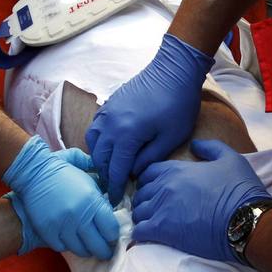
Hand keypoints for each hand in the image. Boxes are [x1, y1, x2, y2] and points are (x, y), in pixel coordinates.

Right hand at [4, 136, 120, 258]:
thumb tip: (116, 198)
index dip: (114, 236)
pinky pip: (63, 248)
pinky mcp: (48, 232)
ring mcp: (63, 226)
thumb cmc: (62, 171)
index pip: (111, 230)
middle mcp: (79, 216)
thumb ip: (103, 186)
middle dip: (104, 250)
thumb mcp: (88, 173)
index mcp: (93, 202)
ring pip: (81, 250)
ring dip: (87, 250)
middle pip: (99, 246)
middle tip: (105, 250)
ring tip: (88, 246)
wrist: (33, 172)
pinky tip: (70, 239)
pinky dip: (67, 245)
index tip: (112, 237)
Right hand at [86, 33, 213, 202]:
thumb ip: (150, 159)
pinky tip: (109, 146)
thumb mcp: (170, 138)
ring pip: (93, 142)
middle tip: (112, 189)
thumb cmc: (178, 104)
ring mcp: (107, 112)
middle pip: (100, 158)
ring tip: (110, 169)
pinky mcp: (109, 104)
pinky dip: (98, 141)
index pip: (115, 169)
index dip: (115, 187)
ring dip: (99, 158)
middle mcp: (110, 124)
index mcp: (126, 136)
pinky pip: (95, 127)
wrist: (173, 70)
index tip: (115, 201)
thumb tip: (134, 172)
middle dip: (105, 175)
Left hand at [132, 139, 271, 262]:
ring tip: (153, 225)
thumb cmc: (240, 189)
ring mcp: (161, 208)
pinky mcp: (162, 230)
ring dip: (143, 219)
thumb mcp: (230, 159)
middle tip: (155, 211)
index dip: (149, 182)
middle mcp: (164, 186)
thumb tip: (195, 145)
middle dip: (145, 201)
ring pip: (137, 213)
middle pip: (140, 194)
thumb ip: (210, 148)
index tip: (156, 191)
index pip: (147, 173)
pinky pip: (139, 231)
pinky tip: (150, 237)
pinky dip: (141, 235)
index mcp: (176, 169)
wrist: (246, 219)